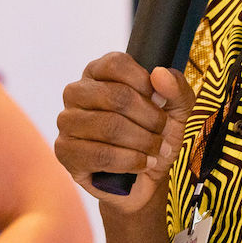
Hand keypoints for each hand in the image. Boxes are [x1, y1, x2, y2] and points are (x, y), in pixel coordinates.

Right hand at [56, 54, 193, 212]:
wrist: (145, 178)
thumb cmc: (154, 136)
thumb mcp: (176, 110)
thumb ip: (176, 88)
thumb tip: (159, 74)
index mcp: (98, 73)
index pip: (116, 64)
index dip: (145, 83)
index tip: (159, 101)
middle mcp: (76, 92)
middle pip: (115, 95)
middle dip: (150, 118)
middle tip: (163, 131)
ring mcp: (67, 122)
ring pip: (109, 126)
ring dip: (143, 141)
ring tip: (156, 150)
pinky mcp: (65, 151)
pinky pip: (101, 154)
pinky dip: (130, 161)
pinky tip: (143, 164)